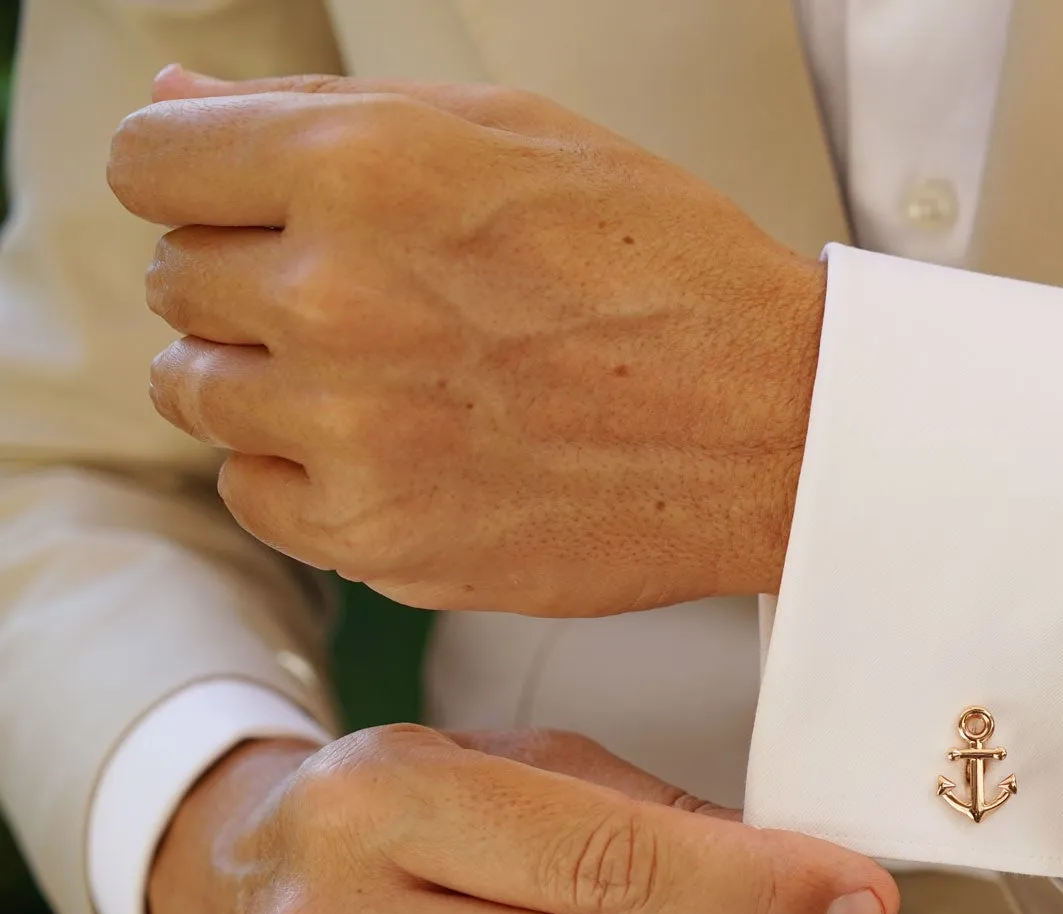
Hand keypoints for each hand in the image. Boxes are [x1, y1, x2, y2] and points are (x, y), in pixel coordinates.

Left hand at [109, 67, 824, 616]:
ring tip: (388, 373)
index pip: (148, 157)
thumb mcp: (513, 134)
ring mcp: (352, 430)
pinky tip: (399, 446)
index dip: (200, 174)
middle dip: (250, 276)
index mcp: (363, 167)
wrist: (778, 424)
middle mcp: (338, 298)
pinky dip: (304, 471)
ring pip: (197, 391)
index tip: (245, 201)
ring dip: (267, 377)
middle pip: (174, 277)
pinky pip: (252, 494)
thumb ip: (329, 109)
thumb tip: (178, 93)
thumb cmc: (670, 271)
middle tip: (369, 295)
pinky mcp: (378, 536)